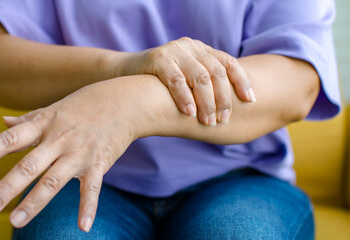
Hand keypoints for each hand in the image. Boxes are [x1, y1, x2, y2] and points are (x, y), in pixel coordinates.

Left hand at [0, 81, 137, 231]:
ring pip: (54, 180)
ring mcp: (80, 152)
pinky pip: (92, 188)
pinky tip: (83, 228)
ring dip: (35, 202)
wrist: (126, 101)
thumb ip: (28, 119)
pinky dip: (88, 207)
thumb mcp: (55, 108)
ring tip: (15, 222)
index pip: (11, 138)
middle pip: (29, 165)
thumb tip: (3, 122)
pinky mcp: (100, 162)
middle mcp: (59, 139)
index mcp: (45, 124)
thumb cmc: (87, 104)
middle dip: (7, 187)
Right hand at [120, 37, 255, 125]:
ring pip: (200, 77)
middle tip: (223, 120)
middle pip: (216, 72)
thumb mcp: (186, 78)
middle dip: (223, 99)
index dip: (242, 82)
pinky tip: (189, 113)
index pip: (229, 63)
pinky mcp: (158, 58)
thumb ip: (203, 85)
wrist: (126, 72)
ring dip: (206, 102)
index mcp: (202, 50)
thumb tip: (229, 110)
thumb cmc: (161, 82)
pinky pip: (176, 80)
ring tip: (207, 122)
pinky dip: (184, 98)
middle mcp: (191, 46)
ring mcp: (174, 50)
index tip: (250, 101)